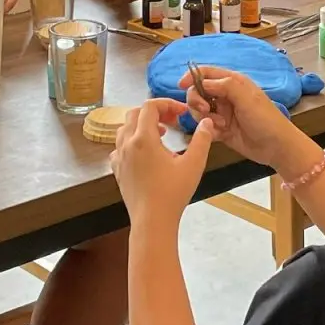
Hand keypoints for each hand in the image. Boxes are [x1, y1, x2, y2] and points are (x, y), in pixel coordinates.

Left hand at [111, 99, 216, 225]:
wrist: (152, 221)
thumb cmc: (173, 193)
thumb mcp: (194, 164)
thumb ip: (202, 140)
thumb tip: (207, 123)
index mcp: (143, 138)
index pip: (150, 106)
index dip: (167, 104)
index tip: (181, 112)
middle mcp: (127, 144)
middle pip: (135, 114)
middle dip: (154, 112)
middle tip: (172, 121)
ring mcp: (119, 157)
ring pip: (124, 129)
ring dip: (142, 125)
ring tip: (161, 134)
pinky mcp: (117, 170)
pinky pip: (119, 147)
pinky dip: (131, 142)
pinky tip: (145, 153)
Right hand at [181, 66, 314, 176]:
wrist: (276, 147)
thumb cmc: (265, 119)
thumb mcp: (246, 97)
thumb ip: (223, 86)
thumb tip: (202, 82)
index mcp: (232, 82)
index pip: (206, 73)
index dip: (192, 77)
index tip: (180, 85)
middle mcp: (225, 96)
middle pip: (198, 92)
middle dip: (197, 101)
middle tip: (206, 110)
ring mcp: (222, 113)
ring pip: (199, 111)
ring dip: (204, 117)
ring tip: (220, 125)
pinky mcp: (221, 129)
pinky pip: (205, 127)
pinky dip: (208, 130)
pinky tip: (220, 135)